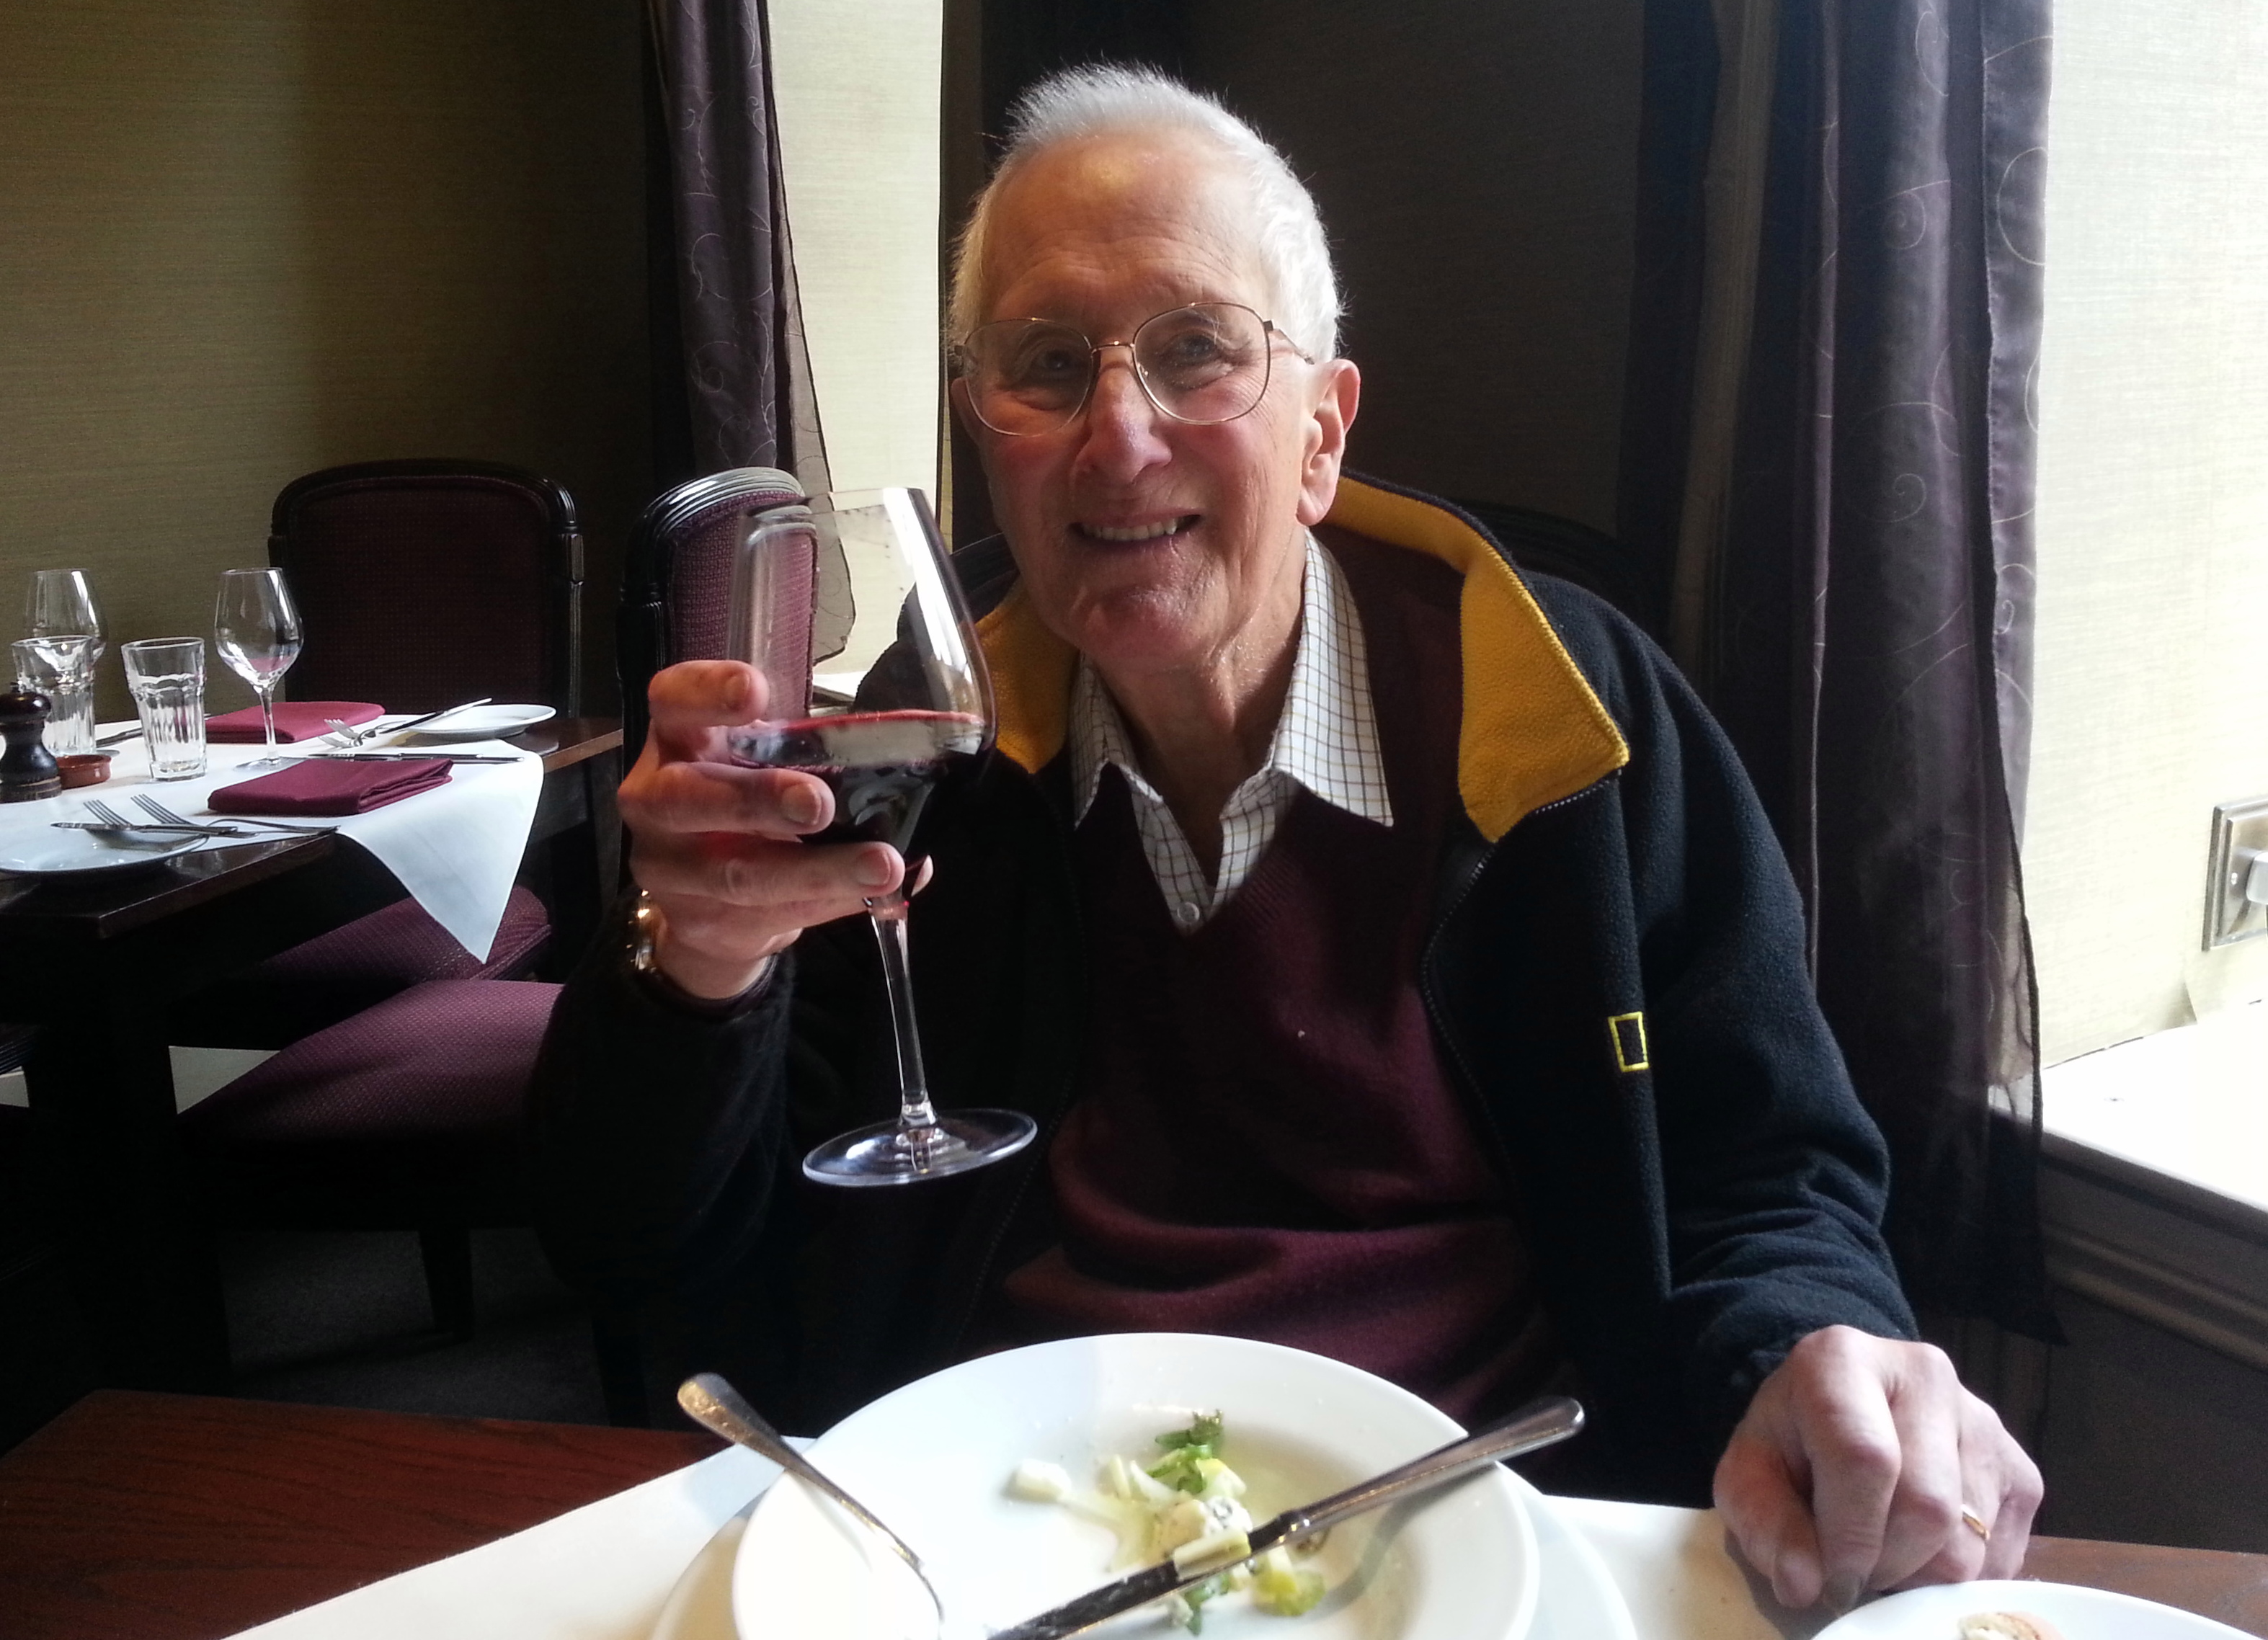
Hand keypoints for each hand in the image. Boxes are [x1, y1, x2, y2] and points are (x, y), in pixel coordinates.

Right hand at [622, 660, 907, 999]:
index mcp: (678, 739)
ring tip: (879, 865)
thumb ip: (811, 753)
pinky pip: (770, 915)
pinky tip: (873, 893)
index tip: (755, 691)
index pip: (672, 700)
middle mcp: (656, 800)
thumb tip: (909, 767)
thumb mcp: (759, 762)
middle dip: (756, 799)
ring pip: (738, 872)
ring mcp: (670, 868)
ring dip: (816, 869)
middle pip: (687, 797)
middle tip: (816, 802)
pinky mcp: (701, 921)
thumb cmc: (743, 801)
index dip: (707, 692)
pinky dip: (829, 902)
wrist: (700, 896)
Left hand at [1714, 1325, 2041, 1610]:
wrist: (1838, 1412)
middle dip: (1886, 1564)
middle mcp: (1925, 1374)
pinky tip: (1921, 1550)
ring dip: (1921, 1574)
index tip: (1831, 1579)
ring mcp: (1984, 1420)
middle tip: (1854, 1570)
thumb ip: (1767, 1525)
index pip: (1865, 1458)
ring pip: (1970, 1542)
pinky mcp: (2021, 1470)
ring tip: (1883, 1549)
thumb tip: (1806, 1584)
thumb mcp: (1750, 1476)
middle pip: (1928, 1507)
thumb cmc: (1791, 1446)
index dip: (1849, 1536)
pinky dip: (1959, 1578)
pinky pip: (2004, 1557)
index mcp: (1843, 1360)